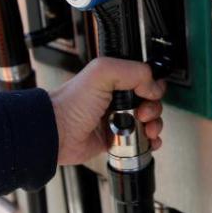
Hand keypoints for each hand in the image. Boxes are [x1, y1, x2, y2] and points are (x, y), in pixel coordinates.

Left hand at [49, 57, 165, 165]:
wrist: (56, 133)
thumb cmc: (71, 103)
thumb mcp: (103, 72)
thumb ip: (134, 71)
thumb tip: (154, 86)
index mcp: (116, 79)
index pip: (146, 79)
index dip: (152, 88)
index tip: (147, 95)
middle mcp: (118, 98)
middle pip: (151, 101)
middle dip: (153, 109)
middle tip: (142, 114)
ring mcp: (119, 119)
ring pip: (150, 121)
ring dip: (154, 126)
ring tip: (145, 129)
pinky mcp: (117, 139)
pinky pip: (142, 140)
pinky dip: (151, 141)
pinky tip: (148, 141)